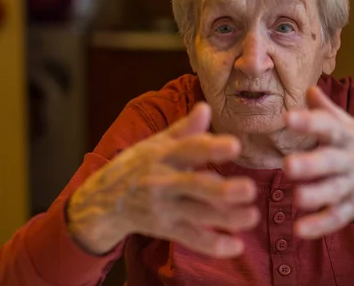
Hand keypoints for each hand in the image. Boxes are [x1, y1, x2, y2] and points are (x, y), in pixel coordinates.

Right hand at [67, 103, 258, 257]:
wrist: (102, 202)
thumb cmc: (136, 167)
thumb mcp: (155, 144)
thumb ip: (185, 129)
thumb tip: (206, 107)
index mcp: (163, 155)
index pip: (189, 149)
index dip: (211, 147)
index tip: (235, 145)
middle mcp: (163, 182)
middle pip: (194, 186)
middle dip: (221, 190)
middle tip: (249, 189)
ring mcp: (163, 208)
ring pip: (197, 214)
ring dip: (226, 218)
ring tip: (252, 216)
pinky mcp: (165, 229)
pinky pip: (190, 239)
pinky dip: (213, 245)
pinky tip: (236, 246)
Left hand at [283, 87, 353, 238]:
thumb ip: (328, 112)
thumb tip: (308, 89)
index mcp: (348, 136)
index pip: (328, 126)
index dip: (309, 122)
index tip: (288, 118)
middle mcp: (351, 159)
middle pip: (330, 161)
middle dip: (311, 164)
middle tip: (288, 165)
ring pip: (335, 191)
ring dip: (316, 195)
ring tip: (297, 198)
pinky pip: (338, 217)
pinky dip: (321, 225)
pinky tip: (300, 230)